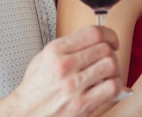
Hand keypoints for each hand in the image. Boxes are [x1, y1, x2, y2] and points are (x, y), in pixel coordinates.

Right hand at [0, 26, 120, 116]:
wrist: (25, 113)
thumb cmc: (35, 88)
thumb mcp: (44, 57)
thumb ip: (68, 46)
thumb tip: (95, 39)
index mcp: (55, 50)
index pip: (93, 33)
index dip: (109, 34)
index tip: (112, 40)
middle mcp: (64, 65)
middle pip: (105, 48)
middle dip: (112, 52)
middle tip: (109, 58)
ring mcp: (74, 85)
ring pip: (111, 65)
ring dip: (115, 68)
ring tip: (109, 73)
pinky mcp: (82, 104)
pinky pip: (112, 87)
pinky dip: (116, 85)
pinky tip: (108, 86)